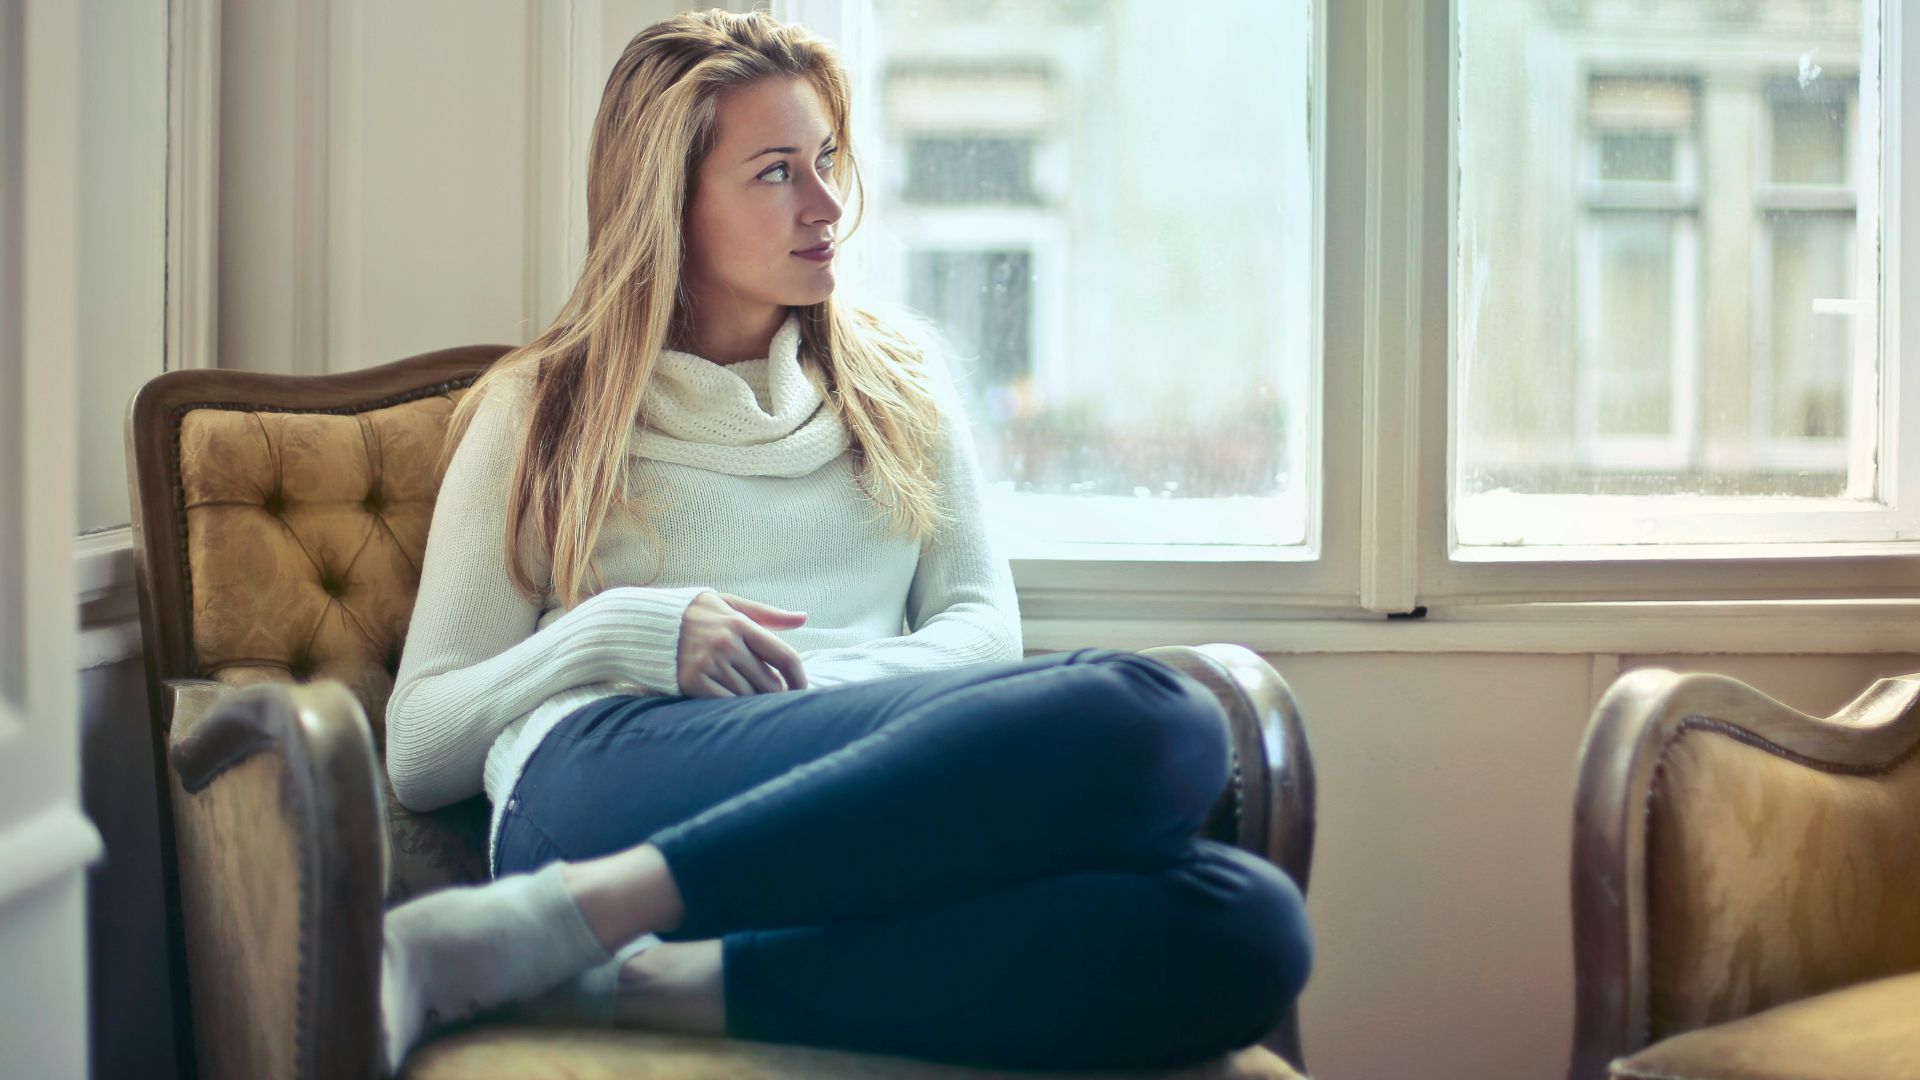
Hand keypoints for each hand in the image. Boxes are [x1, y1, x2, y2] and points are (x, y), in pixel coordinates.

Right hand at [676, 590, 809, 697]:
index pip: (784, 656)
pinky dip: (732, 706)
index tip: (802, 689)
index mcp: (739, 623)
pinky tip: (730, 700)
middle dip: (773, 691)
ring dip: (752, 700)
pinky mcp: (691, 682)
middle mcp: (725, 644)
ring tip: (746, 693)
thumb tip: (803, 619)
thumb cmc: (694, 613)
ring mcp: (708, 664)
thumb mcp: (729, 604)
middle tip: (766, 691)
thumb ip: (767, 614)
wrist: (644, 622)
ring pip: (748, 697)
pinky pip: (725, 704)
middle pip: (769, 683)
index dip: (799, 678)